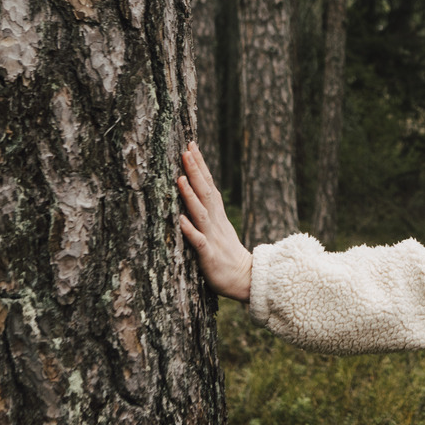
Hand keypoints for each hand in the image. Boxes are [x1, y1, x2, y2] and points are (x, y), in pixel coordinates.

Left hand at [177, 143, 252, 301]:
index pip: (208, 185)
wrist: (245, 279)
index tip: (191, 145)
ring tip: (180, 178)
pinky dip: (189, 230)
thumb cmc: (227, 254)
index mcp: (217, 215)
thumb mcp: (219, 228)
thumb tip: (196, 189)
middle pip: (205, 192)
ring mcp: (212, 237)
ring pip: (201, 213)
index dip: (200, 165)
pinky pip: (198, 241)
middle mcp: (215, 222)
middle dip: (195, 171)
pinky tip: (179, 220)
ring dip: (190, 196)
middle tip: (186, 150)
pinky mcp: (209, 256)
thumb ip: (207, 210)